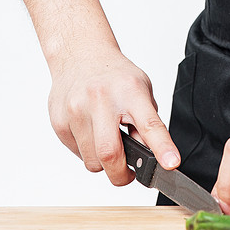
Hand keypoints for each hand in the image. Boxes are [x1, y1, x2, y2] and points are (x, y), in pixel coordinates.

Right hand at [48, 46, 179, 186]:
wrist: (80, 55)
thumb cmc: (114, 76)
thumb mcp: (141, 91)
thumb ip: (147, 124)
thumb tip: (150, 158)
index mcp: (130, 91)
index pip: (149, 124)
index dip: (162, 147)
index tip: (170, 163)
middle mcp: (101, 99)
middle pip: (109, 153)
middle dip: (121, 175)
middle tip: (128, 174)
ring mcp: (76, 110)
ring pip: (91, 161)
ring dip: (103, 162)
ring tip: (106, 140)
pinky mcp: (59, 122)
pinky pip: (77, 154)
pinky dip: (87, 151)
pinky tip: (90, 131)